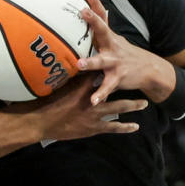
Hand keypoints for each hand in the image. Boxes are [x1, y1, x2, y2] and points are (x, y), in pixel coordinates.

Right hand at [17, 75, 147, 140]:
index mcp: (82, 86)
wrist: (40, 122)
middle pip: (113, 87)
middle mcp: (91, 98)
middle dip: (126, 83)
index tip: (114, 56)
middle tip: (137, 79)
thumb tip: (73, 65)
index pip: (97, 71)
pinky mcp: (93, 129)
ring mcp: (94, 115)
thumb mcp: (56, 87)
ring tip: (144, 104)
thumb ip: (66, 77)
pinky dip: (124, 127)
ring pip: (118, 108)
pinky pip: (113, 128)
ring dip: (132, 105)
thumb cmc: (45, 104)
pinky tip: (134, 127)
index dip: (106, 64)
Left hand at [76, 0, 170, 104]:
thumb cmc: (124, 55)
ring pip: (101, 61)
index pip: (101, 16)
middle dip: (93, 20)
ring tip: (79, 64)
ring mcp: (116, 61)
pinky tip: (93, 101)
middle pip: (102, 30)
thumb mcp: (112, 40)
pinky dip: (100, 94)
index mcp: (108, 37)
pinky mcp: (119, 77)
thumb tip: (80, 17)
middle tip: (82, 11)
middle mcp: (112, 46)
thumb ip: (97, 32)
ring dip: (91, 62)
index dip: (94, 2)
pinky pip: (107, 87)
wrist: (151, 71)